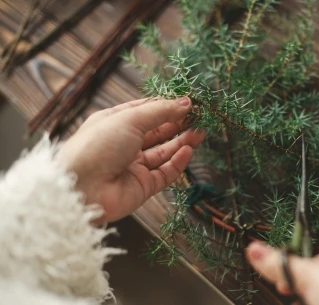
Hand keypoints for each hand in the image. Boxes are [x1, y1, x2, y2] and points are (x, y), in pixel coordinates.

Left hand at [57, 97, 203, 222]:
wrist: (82, 189)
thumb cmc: (98, 146)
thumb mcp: (130, 119)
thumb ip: (160, 111)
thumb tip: (185, 102)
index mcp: (115, 123)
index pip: (146, 111)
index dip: (167, 106)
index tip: (188, 103)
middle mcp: (124, 144)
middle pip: (157, 132)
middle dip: (178, 124)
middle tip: (199, 118)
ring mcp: (133, 166)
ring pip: (164, 152)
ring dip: (182, 142)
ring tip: (200, 133)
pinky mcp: (143, 186)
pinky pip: (165, 173)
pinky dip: (178, 162)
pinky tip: (189, 151)